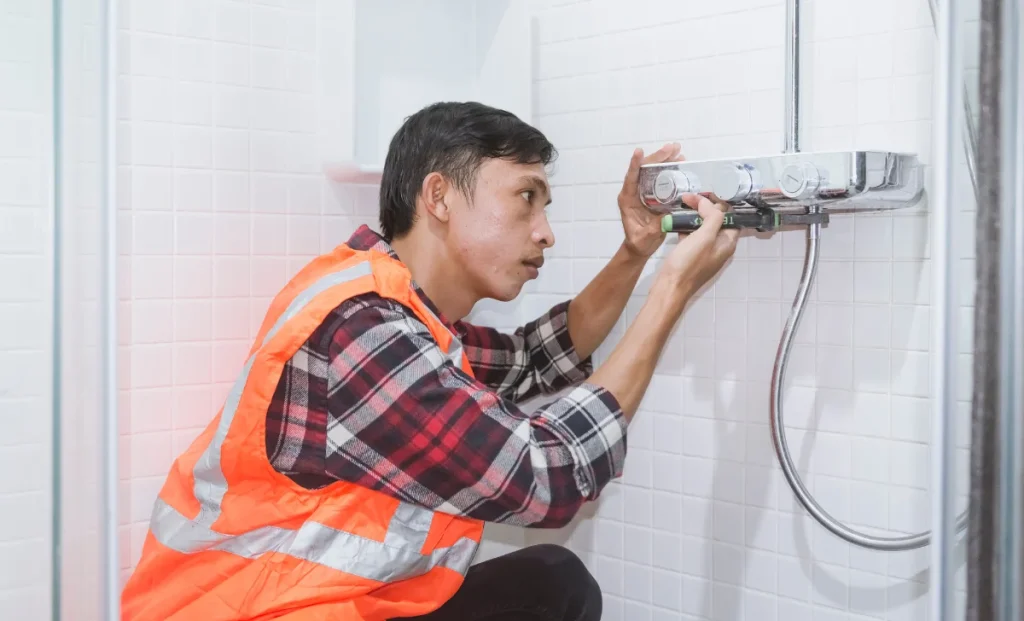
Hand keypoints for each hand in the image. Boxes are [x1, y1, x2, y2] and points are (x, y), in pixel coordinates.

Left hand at [617, 143, 683, 258]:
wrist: (640, 247)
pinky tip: (681, 163)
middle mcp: (635, 192)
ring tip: (678, 150)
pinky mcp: (654, 195)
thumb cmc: (638, 243)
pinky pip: (662, 179)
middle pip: (645, 170)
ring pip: (654, 171)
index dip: (635, 164)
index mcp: (628, 199)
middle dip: (658, 157)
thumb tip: (668, 215)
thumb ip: (654, 227)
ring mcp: (645, 192)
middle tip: (673, 147)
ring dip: (666, 160)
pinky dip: (671, 170)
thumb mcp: (645, 237)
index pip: (631, 178)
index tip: (639, 151)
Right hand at [656, 193, 738, 299]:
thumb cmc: (688, 264)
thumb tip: (709, 203)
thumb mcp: (704, 237)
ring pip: (702, 227)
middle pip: (716, 221)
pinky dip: (685, 227)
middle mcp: (718, 247)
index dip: (720, 204)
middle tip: (689, 198)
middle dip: (704, 207)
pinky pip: (691, 236)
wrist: (669, 287)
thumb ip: (712, 216)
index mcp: (727, 243)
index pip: (731, 217)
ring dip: (694, 216)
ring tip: (682, 205)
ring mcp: (703, 251)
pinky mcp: (690, 255)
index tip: (705, 195)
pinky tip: (676, 221)